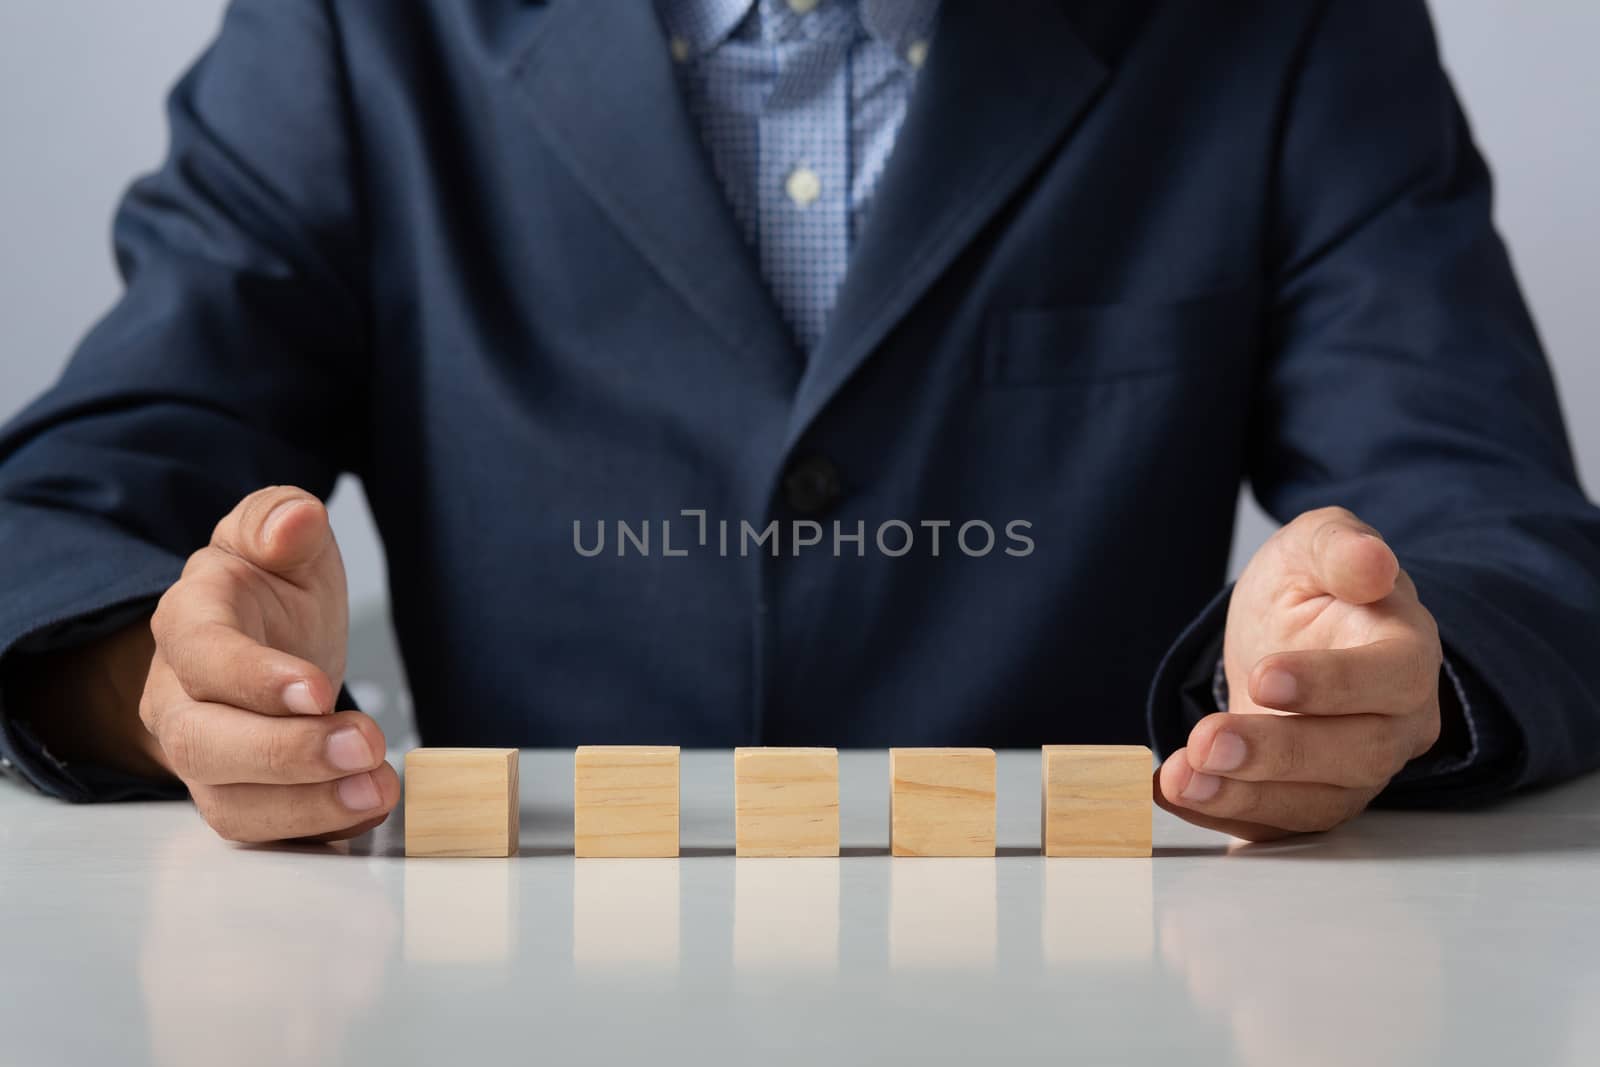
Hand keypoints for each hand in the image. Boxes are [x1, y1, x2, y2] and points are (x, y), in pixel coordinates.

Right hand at [142, 486, 397, 841]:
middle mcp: (180, 698)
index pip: (201, 653)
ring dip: (307, 805)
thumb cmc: (272, 591)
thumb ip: (281, 520)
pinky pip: (264, 833)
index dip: (254, 677)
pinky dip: (317, 831)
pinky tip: (366, 811)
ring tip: (378, 787)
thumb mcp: (280, 539)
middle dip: (286, 754)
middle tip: (365, 745)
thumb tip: (295, 517)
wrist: (267, 644)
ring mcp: (205, 756)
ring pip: (230, 803)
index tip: (319, 690)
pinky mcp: (239, 796)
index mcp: (189, 621)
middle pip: (204, 743)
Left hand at [1156, 507, 1442, 840]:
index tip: (1265, 678)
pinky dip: (1223, 815)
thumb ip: (1339, 547)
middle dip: (1277, 754)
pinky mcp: (1313, 798)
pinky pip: (1279, 825)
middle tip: (1207, 743)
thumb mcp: (1314, 544)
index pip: (1391, 678)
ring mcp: (1358, 770)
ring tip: (1181, 779)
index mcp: (1406, 653)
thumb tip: (1371, 562)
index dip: (1331, 684)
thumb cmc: (1314, 588)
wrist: (1289, 633)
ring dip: (1244, 796)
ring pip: (1319, 803)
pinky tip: (1174, 792)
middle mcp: (1396, 722)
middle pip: (1358, 754)